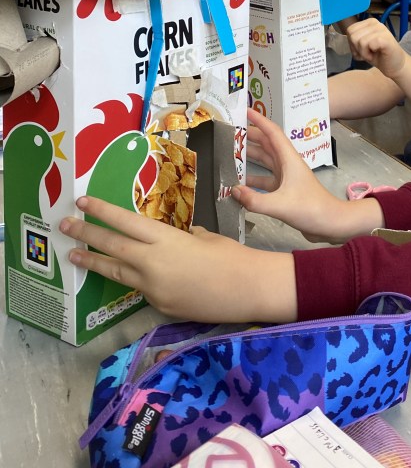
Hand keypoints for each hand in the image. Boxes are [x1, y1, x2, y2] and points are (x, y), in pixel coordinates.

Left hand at [59, 196, 296, 322]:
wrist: (247, 290)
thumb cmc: (231, 255)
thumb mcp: (204, 237)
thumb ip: (180, 238)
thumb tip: (169, 243)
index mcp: (165, 240)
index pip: (126, 222)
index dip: (103, 211)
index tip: (83, 201)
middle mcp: (152, 263)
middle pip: (113, 247)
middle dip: (86, 235)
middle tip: (64, 225)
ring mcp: (153, 288)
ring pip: (116, 272)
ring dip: (94, 261)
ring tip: (74, 254)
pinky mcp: (159, 305)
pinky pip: (140, 289)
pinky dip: (132, 279)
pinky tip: (130, 275)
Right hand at [241, 109, 382, 242]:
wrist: (331, 224)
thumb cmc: (311, 209)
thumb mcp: (280, 205)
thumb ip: (255, 200)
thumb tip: (232, 190)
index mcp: (289, 160)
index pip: (272, 133)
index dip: (259, 120)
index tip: (244, 110)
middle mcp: (287, 165)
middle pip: (266, 145)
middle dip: (250, 137)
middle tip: (230, 132)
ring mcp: (286, 178)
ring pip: (265, 161)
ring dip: (250, 157)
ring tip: (230, 154)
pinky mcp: (285, 191)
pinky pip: (265, 180)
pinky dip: (253, 179)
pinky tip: (239, 184)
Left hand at [346, 18, 406, 78]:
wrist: (394, 65)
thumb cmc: (379, 55)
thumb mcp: (363, 45)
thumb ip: (355, 38)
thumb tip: (347, 36)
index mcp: (369, 22)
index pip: (350, 30)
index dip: (352, 44)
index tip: (362, 50)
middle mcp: (376, 23)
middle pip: (353, 35)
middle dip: (357, 49)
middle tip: (367, 53)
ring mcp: (381, 30)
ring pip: (359, 41)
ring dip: (363, 53)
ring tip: (372, 54)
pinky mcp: (385, 38)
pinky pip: (368, 44)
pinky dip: (368, 54)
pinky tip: (376, 55)